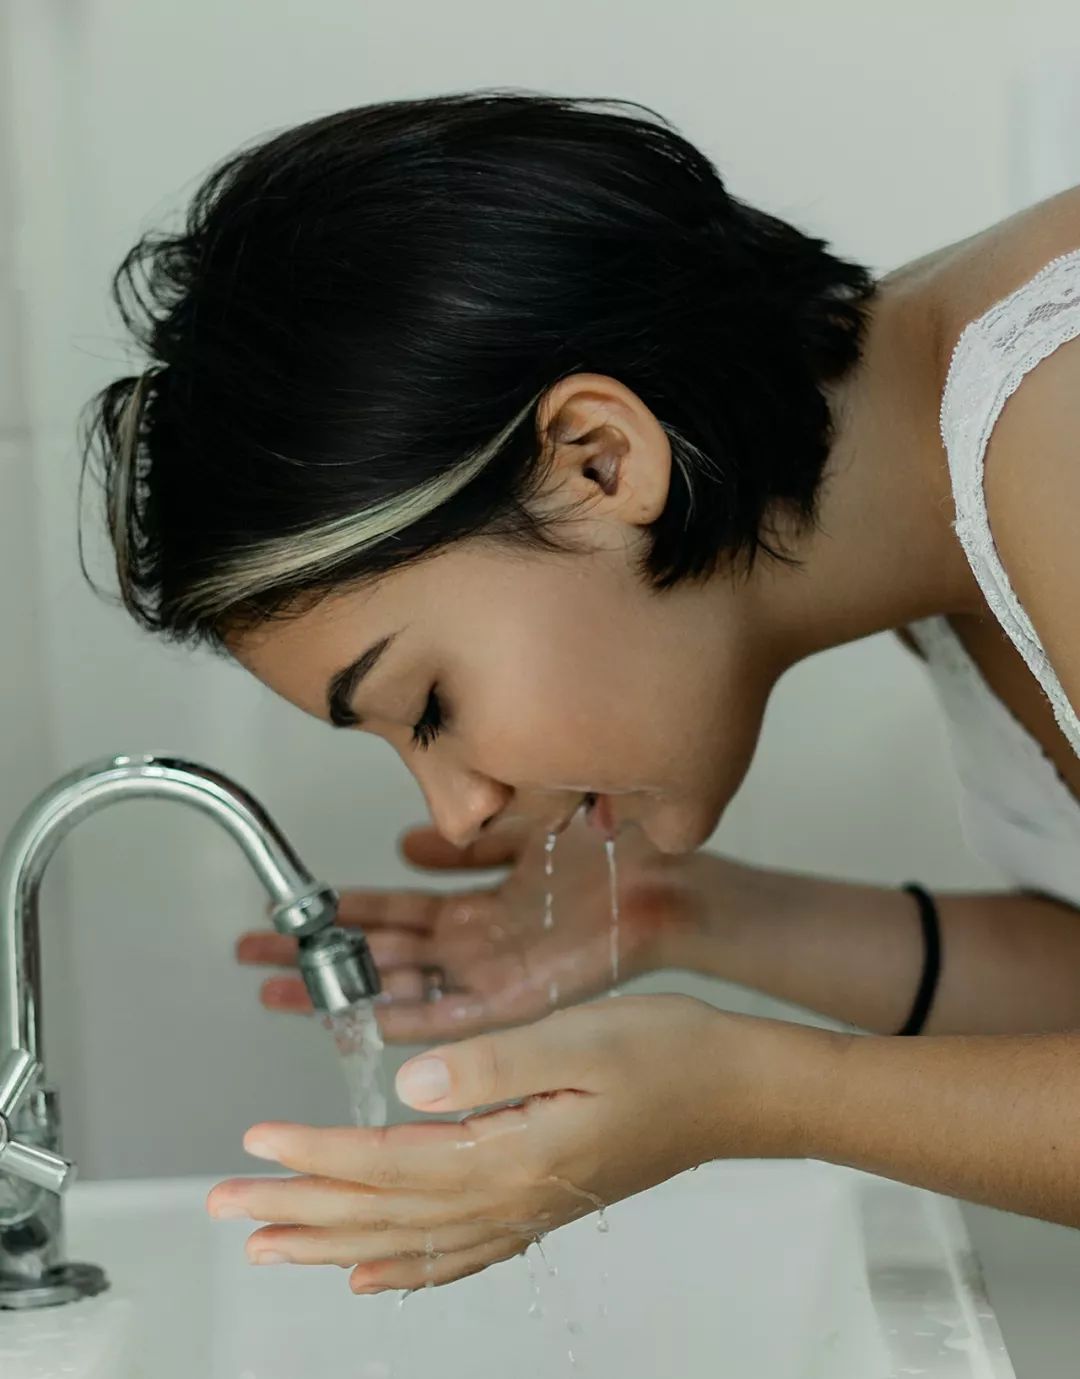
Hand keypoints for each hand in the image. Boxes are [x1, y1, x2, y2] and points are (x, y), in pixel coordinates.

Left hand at [206, 996, 829, 1293]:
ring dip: (334, 1244)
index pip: (389, 1163)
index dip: (317, 1154)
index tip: (257, 1141)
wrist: (738, 1091)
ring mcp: (528, 1209)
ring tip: (274, 1244)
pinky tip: (375, 1278)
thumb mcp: (580, 1037)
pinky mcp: (543, 1204)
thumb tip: (407, 1089)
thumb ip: (490, 1066)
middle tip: (228, 1204)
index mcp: (513, 1152)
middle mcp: (512, 1195)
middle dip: (300, 1208)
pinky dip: (407, 1271)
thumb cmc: (669, 1054)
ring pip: (409, 1242)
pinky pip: (460, 1255)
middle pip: (384, 1213)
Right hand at [236, 813, 715, 1039]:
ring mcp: (491, 975)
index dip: (336, 913)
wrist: (667, 881)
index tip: (286, 912)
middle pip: (379, 954)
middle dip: (316, 957)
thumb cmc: (605, 853)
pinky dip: (411, 1020)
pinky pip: (455, 1016)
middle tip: (252, 957)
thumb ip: (463, 842)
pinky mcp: (520, 999)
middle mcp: (473, 946)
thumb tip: (406, 840)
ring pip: (401, 987)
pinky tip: (366, 1020)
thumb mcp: (518, 831)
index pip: (389, 913)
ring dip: (343, 991)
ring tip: (281, 991)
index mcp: (474, 908)